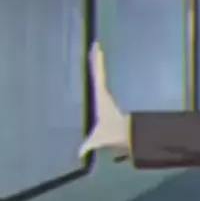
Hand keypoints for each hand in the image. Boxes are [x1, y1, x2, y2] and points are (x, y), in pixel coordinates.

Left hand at [78, 42, 129, 158]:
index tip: (95, 59)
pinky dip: (97, 62)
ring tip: (95, 46)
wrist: (119, 133)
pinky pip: (98, 73)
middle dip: (95, 60)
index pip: (96, 82)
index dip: (95, 71)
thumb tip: (79, 154)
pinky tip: (97, 51)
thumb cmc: (108, 136)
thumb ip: (87, 146)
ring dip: (96, 58)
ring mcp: (101, 90)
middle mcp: (100, 93)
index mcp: (100, 100)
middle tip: (95, 47)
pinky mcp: (102, 90)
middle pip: (96, 73)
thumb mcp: (94, 141)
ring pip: (97, 71)